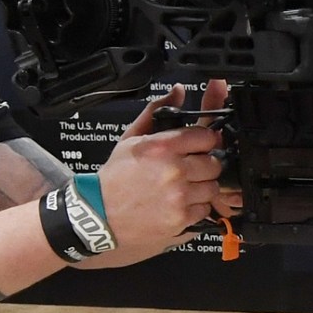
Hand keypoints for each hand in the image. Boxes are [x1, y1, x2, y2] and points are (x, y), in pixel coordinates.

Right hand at [88, 81, 241, 266]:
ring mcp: (178, 197)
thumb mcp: (130, 139)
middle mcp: (173, 171)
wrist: (99, 215)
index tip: (198, 147)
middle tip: (188, 171)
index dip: (203, 142)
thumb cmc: (115, 178)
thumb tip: (177, 92)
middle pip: (214, 164)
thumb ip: (156, 112)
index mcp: (161, 147)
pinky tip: (177, 205)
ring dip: (201, 189)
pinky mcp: (180, 219)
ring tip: (181, 189)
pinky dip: (194, 209)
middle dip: (203, 166)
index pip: (206, 136)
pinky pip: (204, 210)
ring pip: (212, 188)